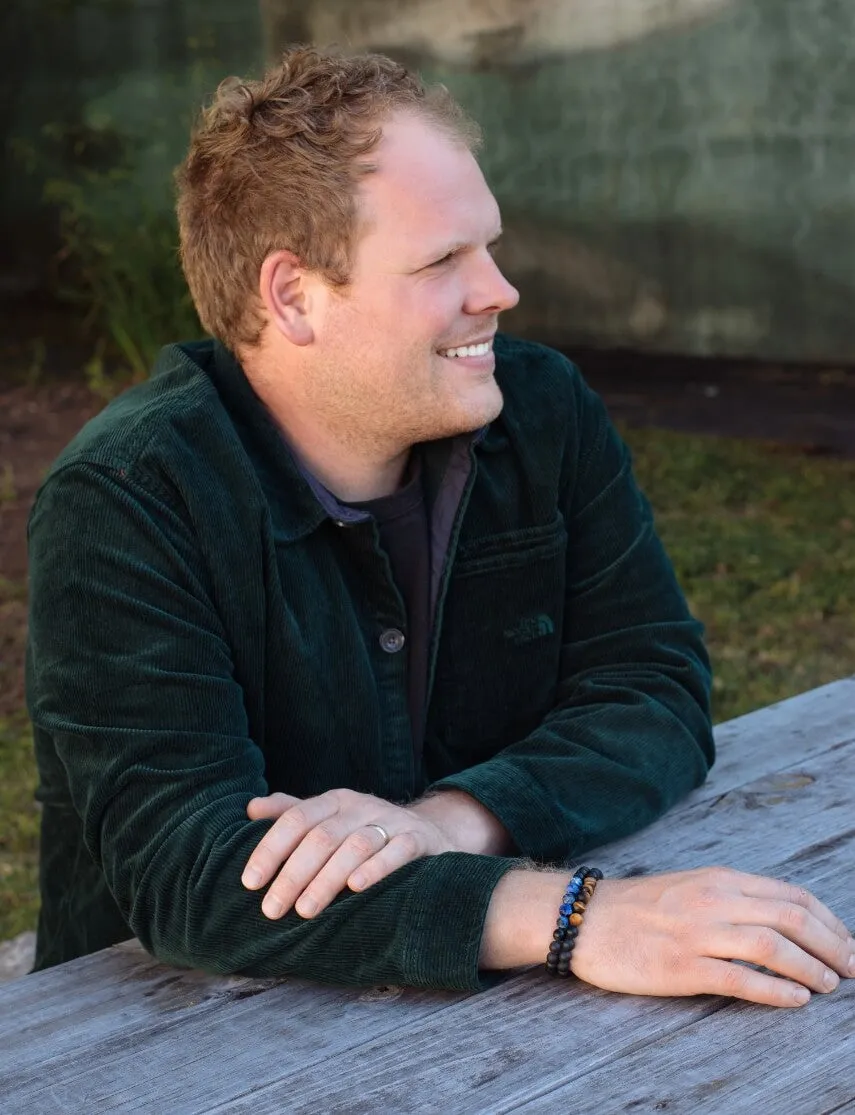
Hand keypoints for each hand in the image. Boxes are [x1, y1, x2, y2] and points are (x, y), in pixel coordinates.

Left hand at [241, 789, 454, 918]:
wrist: (429, 832)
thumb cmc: (365, 831)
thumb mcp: (330, 818)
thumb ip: (292, 813)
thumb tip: (250, 809)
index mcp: (335, 801)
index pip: (296, 818)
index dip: (270, 849)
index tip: (250, 882)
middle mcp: (362, 806)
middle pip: (322, 837)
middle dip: (293, 874)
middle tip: (272, 909)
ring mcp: (391, 822)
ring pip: (356, 846)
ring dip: (328, 879)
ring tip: (306, 910)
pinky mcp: (418, 839)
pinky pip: (398, 851)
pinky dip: (377, 868)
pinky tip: (356, 888)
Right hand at [570, 867, 854, 1006]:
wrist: (583, 917)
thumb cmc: (638, 906)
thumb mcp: (690, 886)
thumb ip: (733, 898)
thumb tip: (783, 920)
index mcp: (719, 879)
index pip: (791, 895)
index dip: (830, 921)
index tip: (847, 942)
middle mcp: (714, 900)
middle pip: (791, 919)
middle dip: (833, 946)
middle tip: (853, 968)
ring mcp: (698, 934)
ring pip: (773, 948)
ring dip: (811, 969)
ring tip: (830, 987)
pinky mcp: (681, 967)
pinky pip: (740, 979)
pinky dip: (776, 991)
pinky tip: (795, 1000)